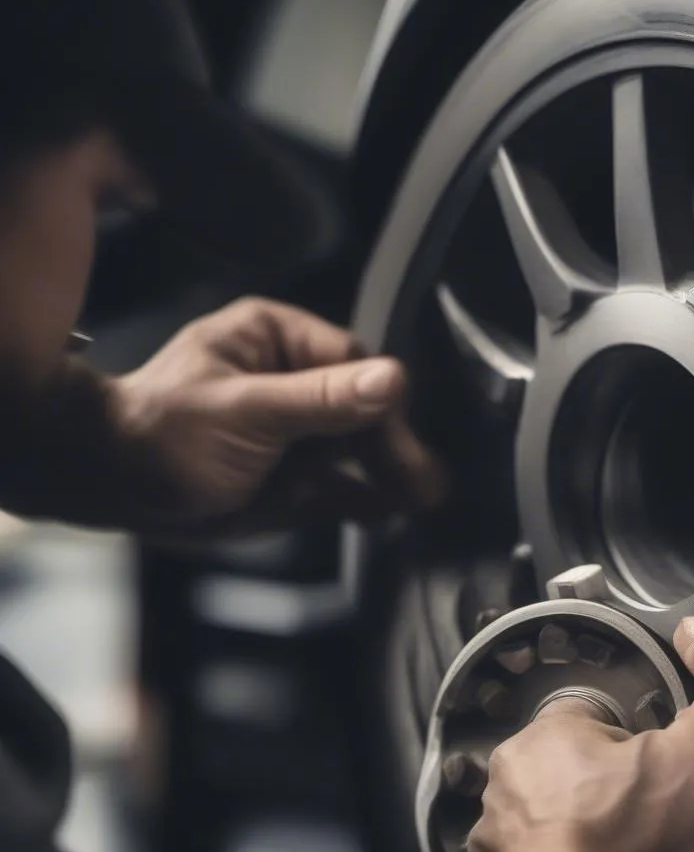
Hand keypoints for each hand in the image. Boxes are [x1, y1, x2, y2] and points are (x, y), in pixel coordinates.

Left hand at [107, 297, 444, 534]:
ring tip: (424, 498)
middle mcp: (294, 379)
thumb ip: (321, 400)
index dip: (382, 405)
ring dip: (388, 474)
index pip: (352, 365)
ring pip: (358, 450)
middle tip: (426, 484)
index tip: (402, 443)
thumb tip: (394, 380)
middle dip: (392, 448)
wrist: (110, 489)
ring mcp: (296, 432)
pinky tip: (390, 511)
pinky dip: (364, 499)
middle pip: (363, 410)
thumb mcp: (246, 411)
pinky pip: (341, 487)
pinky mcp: (294, 477)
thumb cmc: (163, 433)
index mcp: (278, 339)